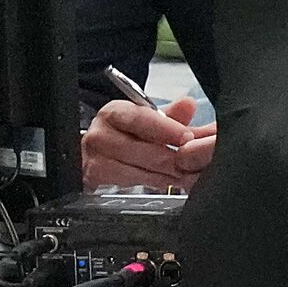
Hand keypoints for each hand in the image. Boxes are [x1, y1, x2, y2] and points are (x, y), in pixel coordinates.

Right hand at [82, 96, 215, 189]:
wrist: (99, 153)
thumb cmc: (127, 134)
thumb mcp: (150, 121)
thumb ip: (173, 116)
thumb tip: (189, 104)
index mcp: (115, 113)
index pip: (139, 118)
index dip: (165, 128)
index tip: (187, 137)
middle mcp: (101, 133)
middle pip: (140, 148)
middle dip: (171, 158)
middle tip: (192, 162)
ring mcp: (95, 156)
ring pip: (136, 168)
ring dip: (165, 174)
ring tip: (184, 174)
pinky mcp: (96, 175)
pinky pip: (130, 181)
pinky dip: (154, 182)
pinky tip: (167, 180)